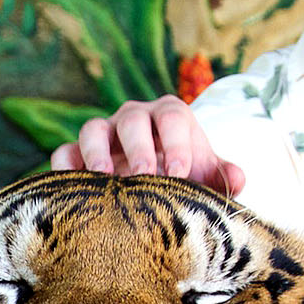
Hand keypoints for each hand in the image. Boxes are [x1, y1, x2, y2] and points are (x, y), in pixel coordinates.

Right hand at [48, 96, 245, 196]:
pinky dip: (65, 166)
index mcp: (169, 116)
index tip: (180, 172)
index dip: (177, 142)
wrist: (155, 184)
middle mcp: (134, 118)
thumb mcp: (206, 175)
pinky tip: (72, 187)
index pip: (173, 117)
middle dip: (139, 147)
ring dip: (96, 152)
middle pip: (132, 120)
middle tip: (145, 176)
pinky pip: (65, 152)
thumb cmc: (184, 176)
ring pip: (93, 129)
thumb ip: (224, 176)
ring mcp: (103, 133)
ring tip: (104, 178)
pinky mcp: (77, 153)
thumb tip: (238, 179)